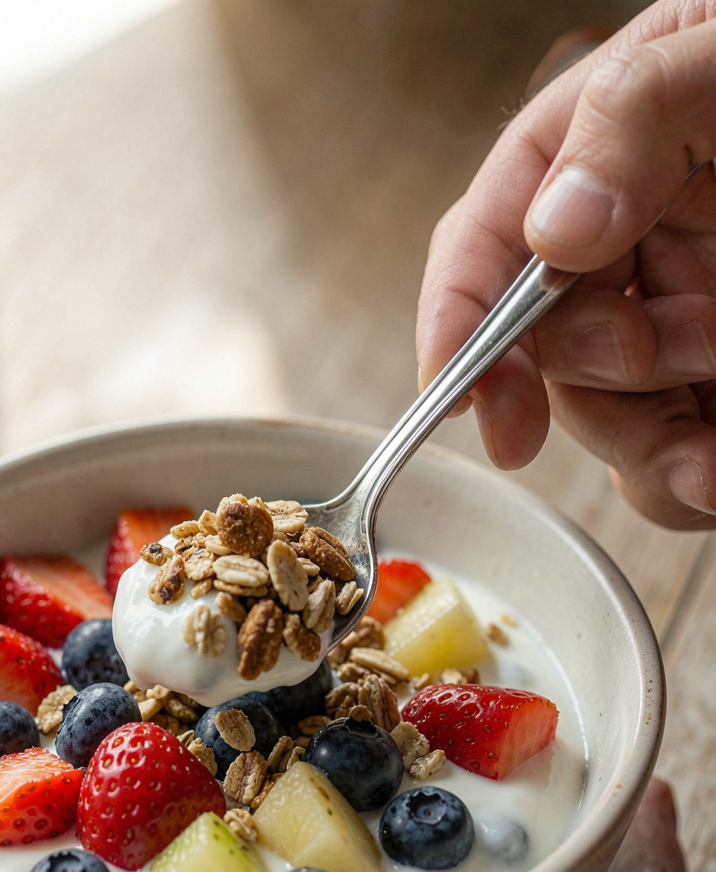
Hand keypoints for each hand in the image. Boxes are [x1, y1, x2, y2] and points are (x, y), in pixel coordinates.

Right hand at [416, 1, 715, 528]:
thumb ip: (637, 119)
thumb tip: (554, 232)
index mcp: (610, 147)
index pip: (490, 236)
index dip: (459, 319)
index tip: (464, 394)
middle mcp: (632, 241)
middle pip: (542, 343)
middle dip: (594, 367)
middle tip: (673, 349)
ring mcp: (678, 318)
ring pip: (603, 416)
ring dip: (649, 436)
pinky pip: (670, 459)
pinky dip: (685, 479)